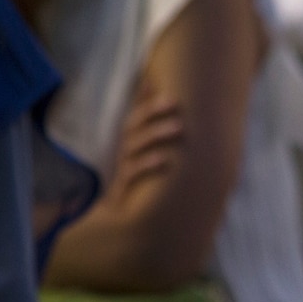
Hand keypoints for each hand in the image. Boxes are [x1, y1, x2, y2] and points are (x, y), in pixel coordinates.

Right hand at [106, 79, 185, 203]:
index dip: (143, 99)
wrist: (124, 216)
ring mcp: (123, 168)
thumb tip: (163, 99)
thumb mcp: (150, 156)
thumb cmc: (141, 180)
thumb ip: (156, 133)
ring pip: (134, 146)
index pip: (134, 115)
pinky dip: (148, 164)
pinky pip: (133, 173)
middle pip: (132, 126)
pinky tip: (164, 159)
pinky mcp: (124, 188)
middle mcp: (125, 151)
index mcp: (130, 142)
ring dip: (155, 134)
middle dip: (151, 112)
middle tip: (174, 102)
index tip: (160, 85)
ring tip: (178, 127)